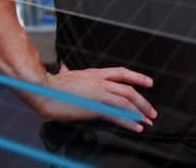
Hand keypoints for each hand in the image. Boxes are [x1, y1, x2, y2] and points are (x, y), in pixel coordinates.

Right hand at [28, 64, 156, 131]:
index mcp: (94, 74)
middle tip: (152, 112)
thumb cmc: (50, 86)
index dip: (137, 77)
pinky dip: (129, 121)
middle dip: (143, 101)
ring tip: (148, 122)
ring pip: (127, 101)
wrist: (42, 90)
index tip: (149, 83)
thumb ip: (68, 72)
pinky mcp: (95, 106)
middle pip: (129, 89)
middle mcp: (100, 81)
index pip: (121, 73)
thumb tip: (65, 68)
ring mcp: (99, 93)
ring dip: (140, 112)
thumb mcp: (63, 75)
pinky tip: (136, 127)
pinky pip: (117, 114)